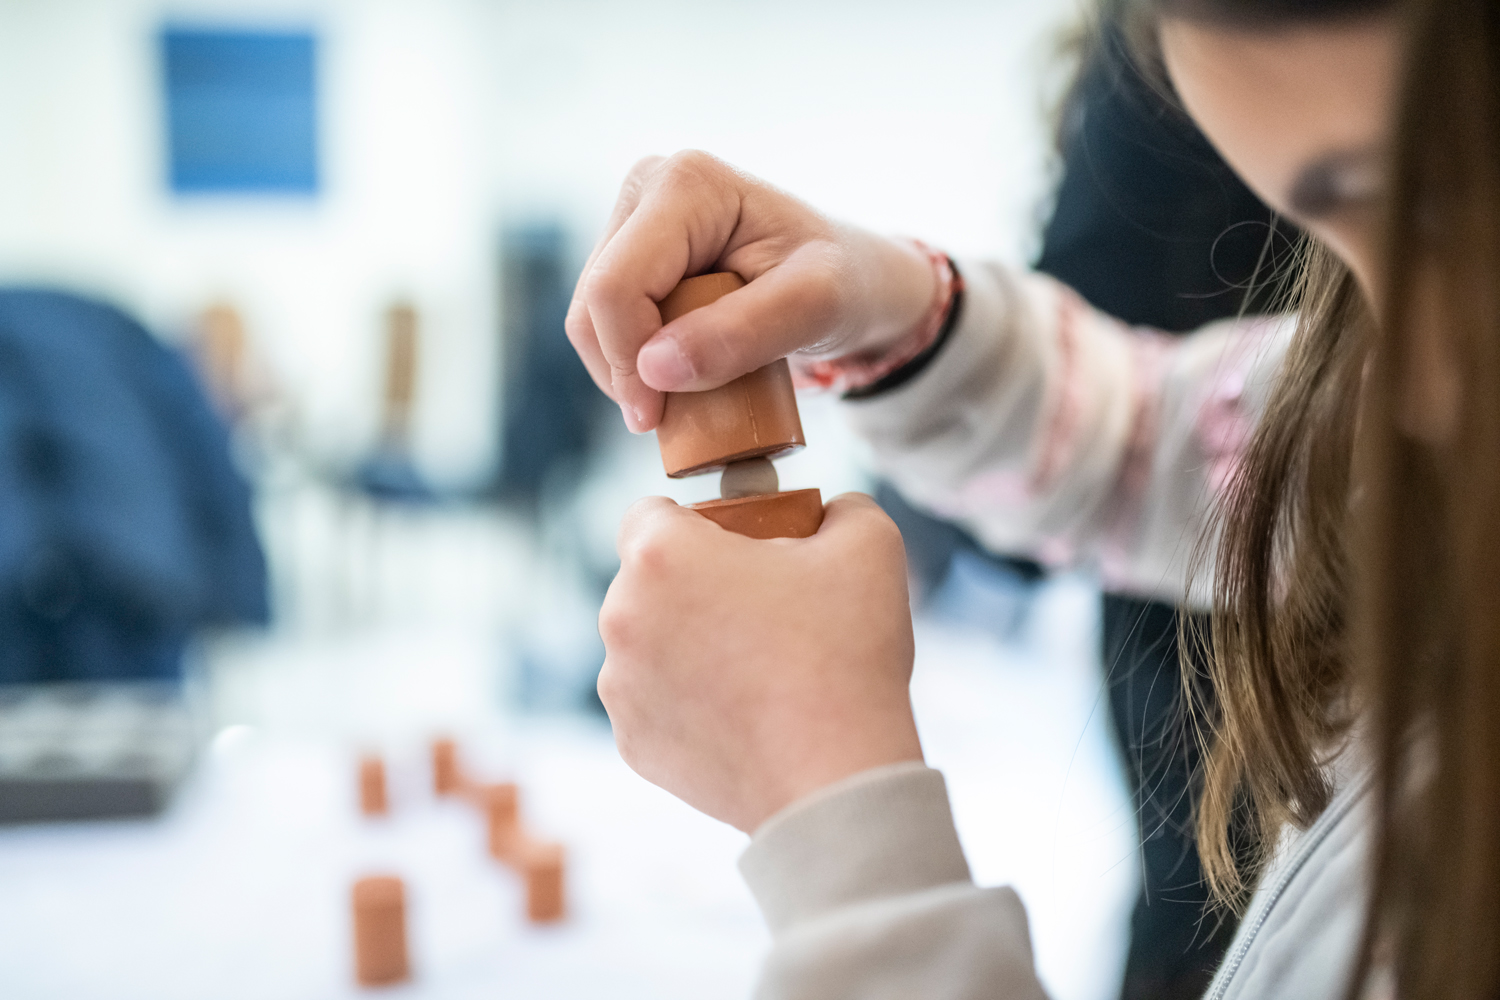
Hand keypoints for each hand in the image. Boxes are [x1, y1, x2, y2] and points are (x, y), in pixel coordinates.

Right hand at [566, 150, 936, 431]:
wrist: (851, 278)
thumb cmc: (842, 283)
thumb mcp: (814, 308)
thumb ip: (741, 334)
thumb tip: (655, 369)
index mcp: (687, 184)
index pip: (618, 286)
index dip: (626, 361)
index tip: (658, 418)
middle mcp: (649, 185)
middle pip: (594, 302)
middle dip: (624, 371)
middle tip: (673, 416)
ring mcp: (634, 217)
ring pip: (590, 317)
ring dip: (626, 372)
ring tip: (685, 394)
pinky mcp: (630, 251)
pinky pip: (603, 323)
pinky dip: (631, 363)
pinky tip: (676, 378)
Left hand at [598, 493, 922, 832]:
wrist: (836, 778)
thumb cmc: (846, 653)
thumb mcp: (869, 545)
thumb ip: (840, 507)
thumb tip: (829, 512)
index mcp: (661, 555)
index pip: (650, 512)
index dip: (696, 523)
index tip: (738, 549)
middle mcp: (621, 616)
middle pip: (648, 581)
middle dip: (695, 585)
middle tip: (763, 609)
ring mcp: (620, 687)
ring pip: (648, 644)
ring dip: (687, 645)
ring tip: (757, 668)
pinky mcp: (633, 744)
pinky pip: (655, 703)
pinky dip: (688, 703)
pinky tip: (743, 713)